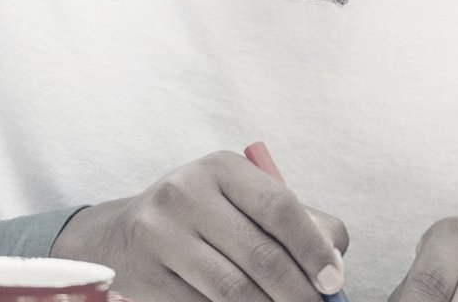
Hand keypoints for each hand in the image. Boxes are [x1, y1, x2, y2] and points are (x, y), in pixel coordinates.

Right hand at [52, 151, 348, 301]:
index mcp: (221, 169)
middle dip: (298, 293)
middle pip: (261, 255)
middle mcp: (186, 194)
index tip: (332, 281)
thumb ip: (298, 223)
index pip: (280, 207)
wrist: (123, 236)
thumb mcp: (244, 204)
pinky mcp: (147, 275)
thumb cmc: (204, 220)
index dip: (313, 249)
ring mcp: (161, 235)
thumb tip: (334, 264)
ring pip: (234, 290)